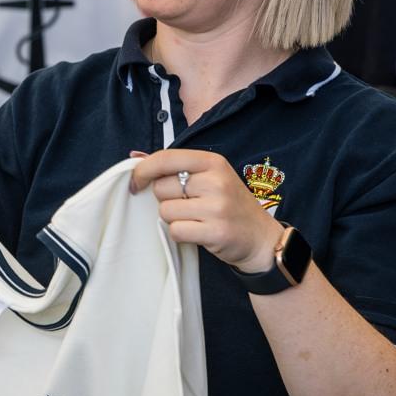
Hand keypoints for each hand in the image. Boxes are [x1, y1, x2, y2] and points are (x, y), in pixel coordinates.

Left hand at [130, 150, 283, 272]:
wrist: (261, 238)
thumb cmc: (228, 205)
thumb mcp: (208, 177)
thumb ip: (172, 166)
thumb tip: (134, 157)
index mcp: (212, 162)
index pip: (165, 158)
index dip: (143, 170)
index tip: (136, 182)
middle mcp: (216, 181)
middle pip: (161, 188)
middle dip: (166, 199)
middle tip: (188, 205)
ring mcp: (218, 207)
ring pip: (165, 211)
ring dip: (174, 219)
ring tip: (195, 219)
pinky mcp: (216, 232)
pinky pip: (176, 231)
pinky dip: (180, 234)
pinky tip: (198, 232)